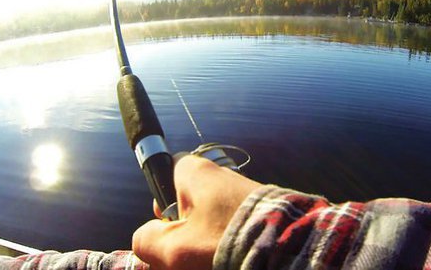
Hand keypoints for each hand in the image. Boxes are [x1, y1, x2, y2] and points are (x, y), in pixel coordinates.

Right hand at [132, 155, 261, 269]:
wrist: (286, 247)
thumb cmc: (223, 242)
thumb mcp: (174, 248)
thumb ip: (148, 240)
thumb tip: (145, 239)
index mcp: (196, 173)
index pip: (167, 169)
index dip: (159, 198)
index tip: (164, 221)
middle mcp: (221, 176)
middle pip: (188, 201)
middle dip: (182, 230)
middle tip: (186, 254)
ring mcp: (243, 194)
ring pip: (210, 219)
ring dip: (203, 243)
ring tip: (209, 261)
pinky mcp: (260, 212)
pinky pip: (232, 227)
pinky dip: (226, 245)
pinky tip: (230, 260)